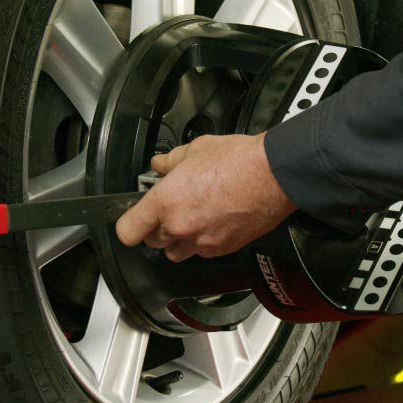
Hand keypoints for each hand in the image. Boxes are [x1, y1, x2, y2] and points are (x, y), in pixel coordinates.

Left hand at [116, 133, 295, 261]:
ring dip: (177, 240)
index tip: (132, 218)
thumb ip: (170, 161)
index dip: (127, 225)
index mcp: (166, 202)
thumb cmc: (238, 161)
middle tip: (168, 209)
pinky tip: (212, 222)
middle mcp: (180, 227)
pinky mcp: (222, 249)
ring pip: (176, 253)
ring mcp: (202, 242)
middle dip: (156, 227)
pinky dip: (202, 242)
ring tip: (190, 219)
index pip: (128, 231)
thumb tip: (160, 165)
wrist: (274, 176)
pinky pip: (202, 252)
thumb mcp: (196, 149)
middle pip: (151, 242)